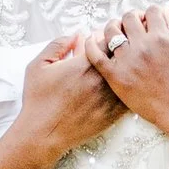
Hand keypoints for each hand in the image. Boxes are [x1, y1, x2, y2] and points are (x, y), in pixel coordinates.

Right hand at [17, 34, 125, 158]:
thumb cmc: (38, 100)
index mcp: (85, 64)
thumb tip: (78, 34)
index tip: (104, 38)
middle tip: (116, 50)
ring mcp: (110, 97)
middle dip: (121, 50)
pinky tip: (124, 87)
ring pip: (129, 75)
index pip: (109, 39)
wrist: (43, 134)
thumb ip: (58, 44)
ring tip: (123, 67)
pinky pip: (130, 96)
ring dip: (127, 69)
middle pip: (123, 55)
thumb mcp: (39, 65)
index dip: (109, 35)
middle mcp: (101, 79)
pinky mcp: (114, 114)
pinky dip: (129, 89)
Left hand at [92, 5, 168, 151]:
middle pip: (129, 18)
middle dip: (133, 17)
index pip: (151, 11)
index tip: (152, 18)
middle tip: (135, 23)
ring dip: (113, 26)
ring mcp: (127, 62)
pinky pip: (95, 56)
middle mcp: (142, 46)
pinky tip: (92, 40)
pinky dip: (91, 44)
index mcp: (162, 37)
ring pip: (111, 32)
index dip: (152, 12)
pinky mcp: (116, 77)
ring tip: (117, 30)